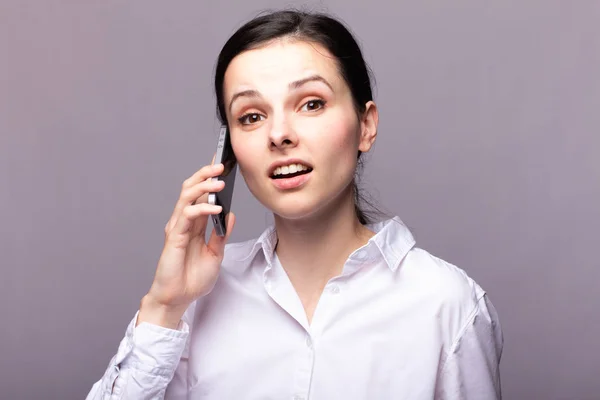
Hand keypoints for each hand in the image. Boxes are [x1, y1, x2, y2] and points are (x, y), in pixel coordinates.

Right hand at [137, 162, 234, 327]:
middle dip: (205, 174)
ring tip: (220, 182)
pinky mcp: (175, 236)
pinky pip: (188, 215)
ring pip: (187, 196)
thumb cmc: (192, 279)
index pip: (201, 194)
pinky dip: (202, 208)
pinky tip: (216, 208)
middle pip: (191, 188)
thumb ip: (221, 234)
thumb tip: (230, 214)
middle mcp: (184, 222)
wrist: (179, 299)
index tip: (222, 164)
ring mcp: (178, 227)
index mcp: (194, 224)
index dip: (209, 178)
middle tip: (221, 166)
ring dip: (204, 186)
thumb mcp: (215, 255)